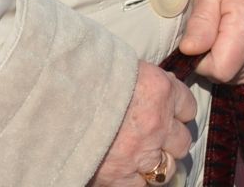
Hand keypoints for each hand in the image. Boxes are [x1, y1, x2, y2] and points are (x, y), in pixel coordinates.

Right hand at [90, 62, 193, 185]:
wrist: (55, 100)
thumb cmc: (85, 77)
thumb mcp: (122, 68)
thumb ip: (144, 82)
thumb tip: (155, 88)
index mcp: (161, 91)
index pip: (188, 108)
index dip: (178, 112)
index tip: (170, 114)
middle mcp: (158, 123)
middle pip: (183, 142)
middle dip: (171, 142)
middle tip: (157, 139)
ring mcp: (141, 152)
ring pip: (167, 168)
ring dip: (157, 164)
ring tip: (142, 158)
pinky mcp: (120, 176)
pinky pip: (140, 185)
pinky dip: (134, 180)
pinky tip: (124, 170)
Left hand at [177, 0, 243, 83]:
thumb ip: (200, 22)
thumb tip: (188, 51)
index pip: (220, 70)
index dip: (202, 62)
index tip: (199, 43)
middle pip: (232, 75)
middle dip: (214, 62)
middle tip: (209, 37)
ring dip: (229, 64)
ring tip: (224, 39)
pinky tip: (237, 45)